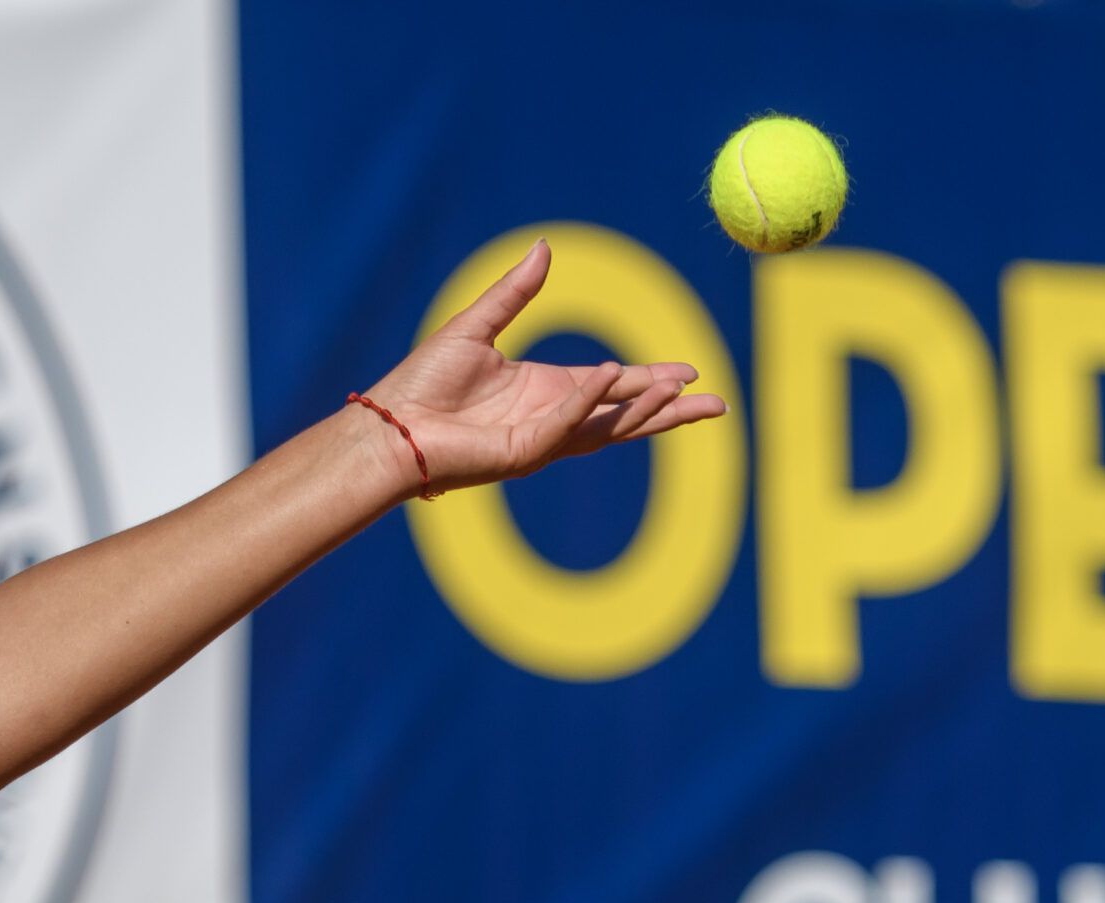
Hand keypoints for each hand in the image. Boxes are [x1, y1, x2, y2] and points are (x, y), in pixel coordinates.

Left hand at [357, 238, 724, 496]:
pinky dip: (590, 401)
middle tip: (716, 404)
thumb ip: (516, 292)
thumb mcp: (478, 326)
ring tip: (683, 391)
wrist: (387, 425)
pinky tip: (614, 379)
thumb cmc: (422, 384)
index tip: (689, 373)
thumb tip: (545, 247)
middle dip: (669, 411)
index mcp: (543, 391)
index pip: (610, 388)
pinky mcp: (520, 453)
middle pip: (623, 417)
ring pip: (606, 428)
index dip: (649, 381)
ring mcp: (538, 441)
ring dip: (644, 410)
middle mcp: (548, 419)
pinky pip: (565, 424)